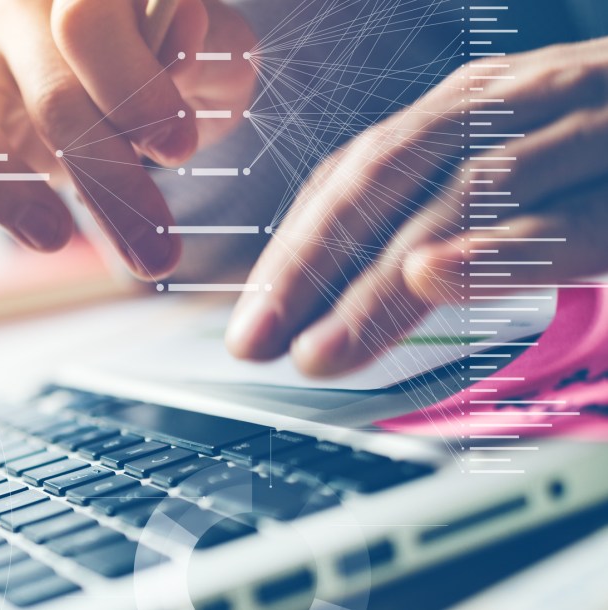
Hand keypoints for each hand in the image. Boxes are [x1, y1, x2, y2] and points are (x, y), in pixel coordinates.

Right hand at [0, 0, 256, 278]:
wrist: (128, 86)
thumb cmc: (174, 67)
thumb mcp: (213, 53)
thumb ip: (205, 45)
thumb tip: (181, 32)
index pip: (86, 21)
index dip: (132, 87)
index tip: (178, 147)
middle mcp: (19, 16)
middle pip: (46, 94)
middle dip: (108, 182)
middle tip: (155, 252)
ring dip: (4, 190)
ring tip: (54, 239)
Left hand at [226, 37, 607, 375]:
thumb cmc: (606, 153)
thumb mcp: (511, 159)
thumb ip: (438, 201)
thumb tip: (351, 274)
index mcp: (472, 101)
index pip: (357, 170)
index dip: (296, 247)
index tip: (252, 318)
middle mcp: (519, 102)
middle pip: (390, 178)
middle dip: (313, 267)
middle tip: (263, 343)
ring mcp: (589, 130)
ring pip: (461, 201)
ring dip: (384, 282)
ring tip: (328, 348)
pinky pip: (571, 216)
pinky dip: (501, 248)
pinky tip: (436, 276)